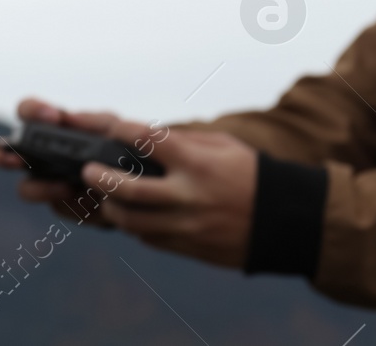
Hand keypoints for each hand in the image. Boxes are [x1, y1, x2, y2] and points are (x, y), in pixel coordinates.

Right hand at [0, 98, 124, 217]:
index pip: (27, 112)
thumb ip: (97, 121)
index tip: (51, 117)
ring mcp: (49, 182)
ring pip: (27, 188)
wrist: (146, 186)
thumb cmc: (126, 149)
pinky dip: (75, 207)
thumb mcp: (119, 131)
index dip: (31, 111)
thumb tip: (68, 118)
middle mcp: (42, 155)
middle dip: (4, 156)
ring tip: (67, 188)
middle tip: (15, 159)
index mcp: (52, 128)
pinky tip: (96, 204)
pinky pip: (58, 208)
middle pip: (6, 154)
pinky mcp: (66, 207)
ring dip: (42, 187)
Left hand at [84, 118, 256, 268]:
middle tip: (87, 170)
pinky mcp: (191, 248)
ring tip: (105, 197)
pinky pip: (151, 240)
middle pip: (130, 191)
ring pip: (133, 223)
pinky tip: (133, 215)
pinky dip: (137, 227)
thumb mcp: (221, 147)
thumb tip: (139, 136)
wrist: (289, 221)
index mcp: (198, 163)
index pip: (146, 140)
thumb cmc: (251, 174)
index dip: (119, 129)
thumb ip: (181, 142)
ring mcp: (189, 226)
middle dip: (100, 180)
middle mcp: (190, 196)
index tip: (107, 127)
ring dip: (112, 209)